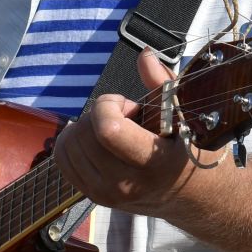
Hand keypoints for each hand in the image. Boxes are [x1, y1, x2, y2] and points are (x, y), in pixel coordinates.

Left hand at [53, 50, 200, 219]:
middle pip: (84, 134)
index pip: (107, 130)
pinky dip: (73, 141)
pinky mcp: (91, 196)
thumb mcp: (183, 115)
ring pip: (69, 145)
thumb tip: (144, 55)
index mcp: (154, 163)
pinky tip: (96, 141)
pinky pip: (62, 158)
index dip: (108, 105)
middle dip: (99, 114)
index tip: (127, 105)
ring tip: (113, 131)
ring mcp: (105, 194)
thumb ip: (161, 83)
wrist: (189, 194)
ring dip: (86, 128)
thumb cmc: (186, 148)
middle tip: (124, 117)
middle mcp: (126, 184)